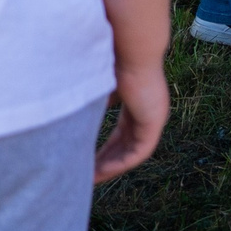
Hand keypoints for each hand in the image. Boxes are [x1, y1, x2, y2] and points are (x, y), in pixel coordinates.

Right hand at [93, 61, 167, 181]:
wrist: (131, 50)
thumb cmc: (114, 62)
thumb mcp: (100, 88)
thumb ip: (94, 102)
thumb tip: (74, 115)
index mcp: (138, 103)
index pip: (123, 133)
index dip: (106, 149)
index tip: (87, 161)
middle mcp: (149, 112)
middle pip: (127, 145)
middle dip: (107, 162)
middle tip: (87, 177)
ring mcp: (155, 117)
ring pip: (133, 152)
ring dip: (113, 166)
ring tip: (91, 179)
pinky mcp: (155, 121)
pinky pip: (140, 151)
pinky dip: (121, 163)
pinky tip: (103, 172)